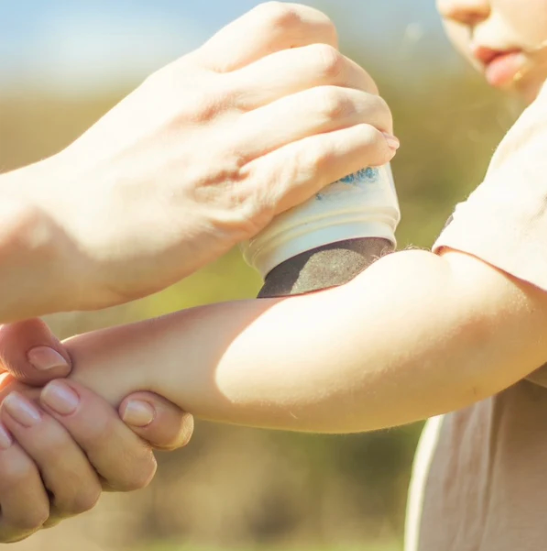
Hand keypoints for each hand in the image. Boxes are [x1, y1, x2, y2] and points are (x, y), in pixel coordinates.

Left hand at [0, 319, 192, 542]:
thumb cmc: (7, 379)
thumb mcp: (14, 352)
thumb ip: (28, 342)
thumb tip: (53, 365)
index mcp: (122, 420)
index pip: (170, 432)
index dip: (164, 424)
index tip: (131, 403)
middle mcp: (103, 465)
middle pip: (135, 471)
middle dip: (99, 433)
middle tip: (56, 392)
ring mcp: (64, 496)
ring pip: (84, 495)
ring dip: (52, 447)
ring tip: (14, 405)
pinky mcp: (21, 519)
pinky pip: (32, 515)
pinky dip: (16, 476)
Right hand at [8, 2, 395, 313]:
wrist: (57, 233)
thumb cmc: (99, 187)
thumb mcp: (149, 120)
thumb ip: (199, 111)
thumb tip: (244, 117)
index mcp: (192, 76)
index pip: (279, 24)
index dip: (327, 41)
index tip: (339, 73)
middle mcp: (214, 101)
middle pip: (320, 63)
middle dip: (363, 84)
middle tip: (374, 111)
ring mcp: (226, 149)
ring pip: (330, 107)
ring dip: (374, 117)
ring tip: (384, 135)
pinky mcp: (237, 201)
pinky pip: (318, 160)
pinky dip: (362, 151)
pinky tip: (380, 155)